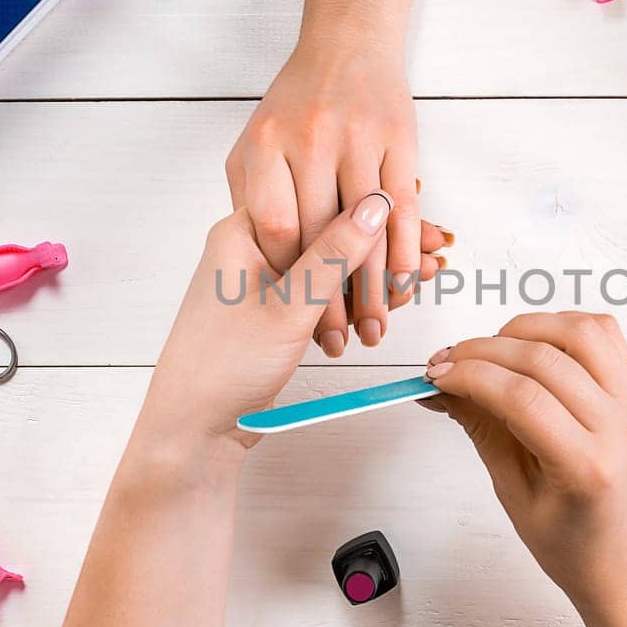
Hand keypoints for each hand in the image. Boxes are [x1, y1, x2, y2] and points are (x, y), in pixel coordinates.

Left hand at [128, 190, 396, 472]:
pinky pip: (325, 293)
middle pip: (330, 231)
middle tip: (432, 251)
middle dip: (383, 244)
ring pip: (332, 265)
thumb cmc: (219, 368)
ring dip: (375, 274)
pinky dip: (356, 299)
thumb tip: (374, 206)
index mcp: (242, 230)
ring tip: (419, 278)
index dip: (371, 207)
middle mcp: (253, 248)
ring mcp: (266, 281)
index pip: (316, 197)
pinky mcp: (277, 311)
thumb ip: (333, 254)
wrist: (195, 429)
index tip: (413, 213)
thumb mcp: (287, 306)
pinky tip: (388, 303)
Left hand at [226, 42, 425, 357]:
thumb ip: (255, 198)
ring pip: (365, 231)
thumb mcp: (257, 148)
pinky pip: (404, 207)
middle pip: (319, 239)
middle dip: (331, 298)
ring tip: (375, 328)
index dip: (289, 278)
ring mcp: (355, 139)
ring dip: (374, 286)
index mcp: (262, 148)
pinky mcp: (398, 139)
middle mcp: (307, 141)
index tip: (297, 320)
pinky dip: (408, 250)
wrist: (347, 37)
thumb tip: (253, 261)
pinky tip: (409, 283)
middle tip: (340, 341)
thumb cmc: (299, 100)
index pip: (275, 232)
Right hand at [422, 312, 626, 613]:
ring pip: (581, 332)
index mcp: (587, 466)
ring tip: (491, 351)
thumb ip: (481, 430)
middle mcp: (618, 428)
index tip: (436, 376)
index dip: (471, 376)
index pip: (522, 396)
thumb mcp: (512, 493)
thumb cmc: (572, 544)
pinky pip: (605, 335)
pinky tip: (533, 345)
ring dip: (527, 328)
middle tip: (447, 363)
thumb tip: (443, 387)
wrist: (623, 563)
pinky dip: (564, 326)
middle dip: (484, 351)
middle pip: (545, 359)